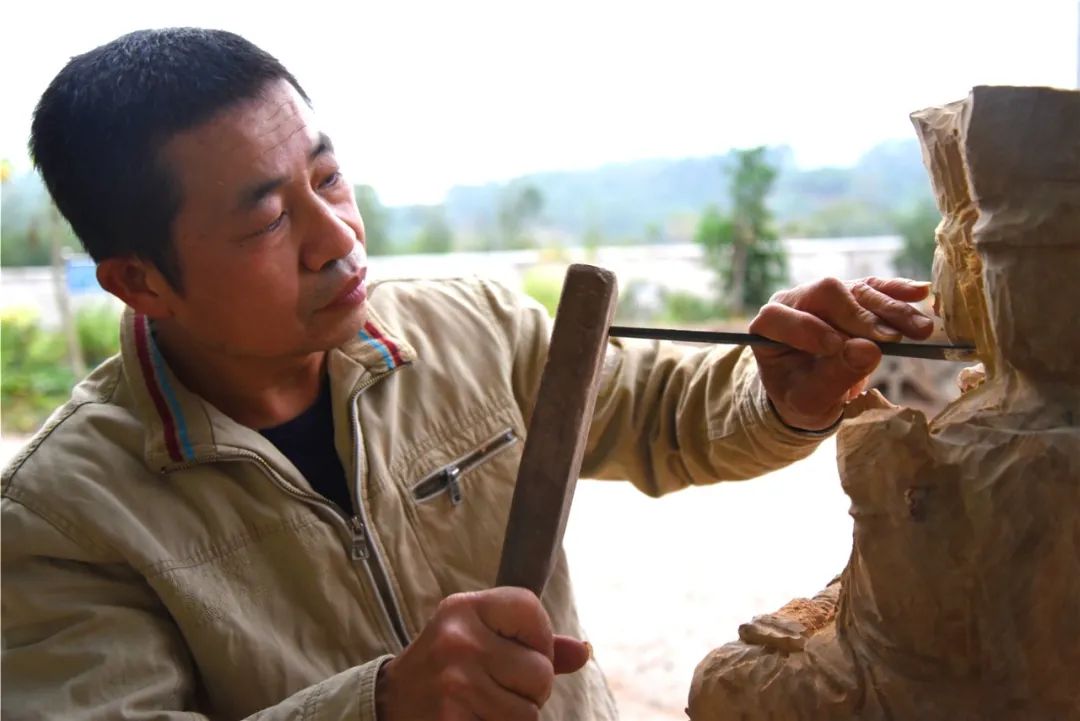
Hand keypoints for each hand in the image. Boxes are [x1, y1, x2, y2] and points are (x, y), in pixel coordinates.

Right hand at [376, 587, 590, 720]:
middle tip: (496, 686)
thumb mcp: (481, 637)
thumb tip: (584, 652)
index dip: (539, 638)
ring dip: (516, 716)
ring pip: (529, 712)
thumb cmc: (447, 666)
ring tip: (485, 706)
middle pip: (541, 671)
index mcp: (465, 608)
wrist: (390, 703)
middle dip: (530, 688)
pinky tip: (475, 719)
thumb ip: (533, 642)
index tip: (517, 650)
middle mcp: (458, 641)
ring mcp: (455, 684)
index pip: (532, 611)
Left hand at [748, 276, 933, 430]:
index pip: (778, 316)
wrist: (814, 391)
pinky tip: (921, 292)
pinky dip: (898, 291)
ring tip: (920, 330)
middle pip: (826, 293)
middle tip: (890, 340)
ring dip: (891, 309)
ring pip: (857, 291)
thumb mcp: (810, 400)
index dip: (807, 328)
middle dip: (860, 316)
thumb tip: (868, 350)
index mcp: (768, 328)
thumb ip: (832, 377)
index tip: (836, 346)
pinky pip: (876, 287)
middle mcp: (795, 302)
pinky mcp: (852, 295)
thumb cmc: (803, 396)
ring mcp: (825, 296)